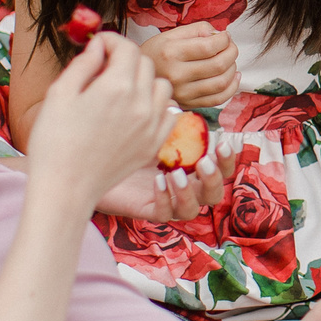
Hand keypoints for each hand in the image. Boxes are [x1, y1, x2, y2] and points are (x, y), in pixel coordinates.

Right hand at [26, 33, 173, 207]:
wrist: (65, 187)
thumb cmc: (54, 141)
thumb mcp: (59, 94)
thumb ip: (83, 63)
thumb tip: (99, 45)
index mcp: (116, 86)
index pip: (127, 47)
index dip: (112, 41)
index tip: (99, 45)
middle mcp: (141, 102)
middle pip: (145, 64)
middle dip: (126, 59)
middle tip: (104, 68)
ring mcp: (152, 125)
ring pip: (162, 86)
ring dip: (145, 81)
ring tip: (121, 91)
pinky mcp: (154, 144)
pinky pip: (169, 113)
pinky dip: (157, 106)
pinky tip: (137, 111)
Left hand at [94, 135, 227, 221]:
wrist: (92, 161)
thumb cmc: (125, 142)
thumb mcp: (150, 130)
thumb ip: (167, 122)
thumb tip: (177, 107)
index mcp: (191, 168)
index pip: (222, 169)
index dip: (228, 159)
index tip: (223, 142)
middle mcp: (183, 188)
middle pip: (214, 195)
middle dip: (214, 179)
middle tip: (203, 161)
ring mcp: (166, 202)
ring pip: (191, 210)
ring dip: (189, 192)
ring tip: (177, 173)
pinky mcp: (145, 211)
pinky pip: (163, 213)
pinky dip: (165, 198)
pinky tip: (158, 181)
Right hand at [140, 22, 239, 112]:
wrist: (138, 79)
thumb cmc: (156, 53)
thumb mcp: (170, 35)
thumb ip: (196, 30)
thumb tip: (218, 34)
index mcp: (171, 53)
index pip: (208, 47)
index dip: (224, 40)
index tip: (225, 36)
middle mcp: (177, 75)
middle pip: (218, 65)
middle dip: (232, 52)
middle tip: (230, 46)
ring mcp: (183, 93)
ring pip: (221, 83)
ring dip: (232, 69)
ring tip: (230, 60)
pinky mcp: (188, 104)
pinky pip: (217, 99)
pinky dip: (231, 88)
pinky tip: (233, 76)